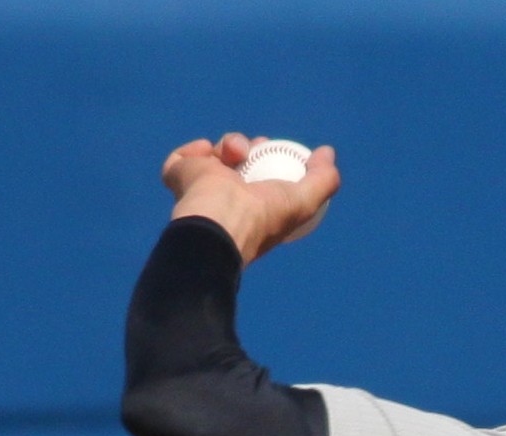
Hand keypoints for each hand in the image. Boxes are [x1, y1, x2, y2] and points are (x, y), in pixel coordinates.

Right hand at [162, 134, 341, 263]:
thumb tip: (327, 153)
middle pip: (235, 160)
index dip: (266, 155)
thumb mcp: (303, 201)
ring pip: (213, 153)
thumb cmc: (261, 218)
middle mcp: (223, 198)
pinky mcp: (178, 177)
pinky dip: (194, 149)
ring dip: (228, 144)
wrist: (220, 222)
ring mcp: (198, 188)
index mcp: (249, 206)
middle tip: (256, 145)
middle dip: (248, 145)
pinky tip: (207, 156)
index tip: (271, 146)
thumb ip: (322, 180)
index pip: (257, 174)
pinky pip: (183, 156)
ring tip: (231, 156)